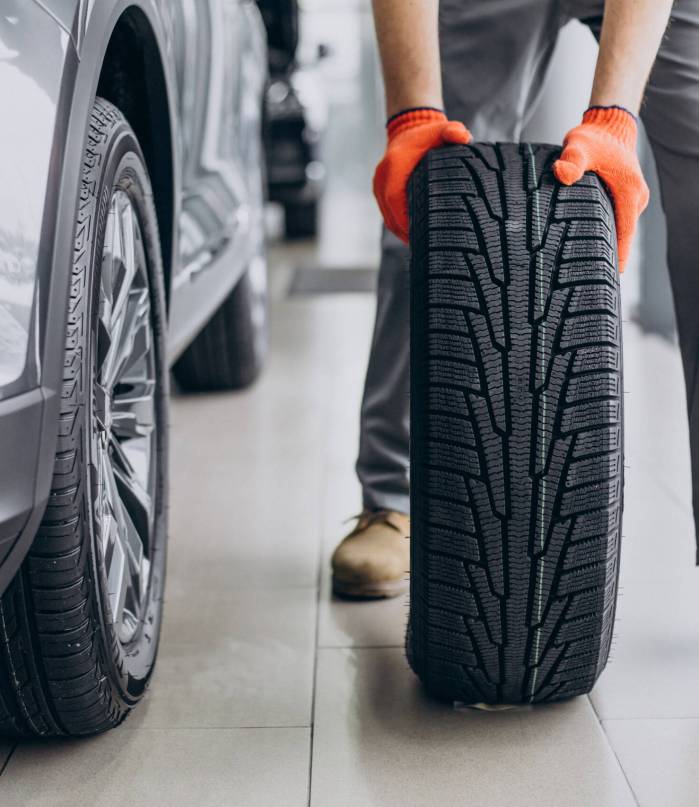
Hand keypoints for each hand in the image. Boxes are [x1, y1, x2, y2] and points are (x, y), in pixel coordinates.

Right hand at [373, 108, 470, 242]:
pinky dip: (398, 225)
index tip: (419, 236)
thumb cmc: (428, 135)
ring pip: (387, 217)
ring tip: (420, 245)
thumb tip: (463, 137)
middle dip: (405, 233)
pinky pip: (387, 213)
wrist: (408, 128)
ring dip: (401, 232)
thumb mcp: (442, 130)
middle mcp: (382, 177)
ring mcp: (378, 185)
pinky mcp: (380, 191)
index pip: (395, 201)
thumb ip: (453, 131)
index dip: (405, 221)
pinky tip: (413, 235)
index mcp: (394, 166)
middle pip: (390, 215)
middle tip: (424, 247)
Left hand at [554, 106, 648, 271]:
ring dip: (603, 244)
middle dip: (607, 256)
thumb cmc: (594, 138)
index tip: (610, 277)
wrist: (607, 126)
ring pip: (617, 228)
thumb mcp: (579, 146)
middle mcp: (634, 198)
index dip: (617, 256)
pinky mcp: (622, 199)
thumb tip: (562, 174)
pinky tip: (585, 245)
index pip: (625, 232)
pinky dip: (602, 232)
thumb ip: (571, 160)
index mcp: (629, 192)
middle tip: (588, 280)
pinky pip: (614, 220)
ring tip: (584, 268)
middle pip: (621, 235)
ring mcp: (630, 199)